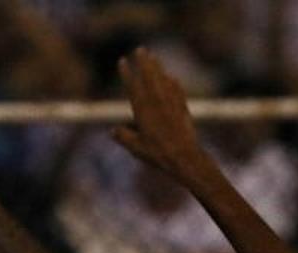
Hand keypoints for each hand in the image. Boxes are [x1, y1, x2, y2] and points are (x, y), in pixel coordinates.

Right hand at [113, 47, 207, 180]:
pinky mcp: (183, 109)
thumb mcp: (136, 148)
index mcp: (143, 111)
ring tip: (154, 57)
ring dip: (158, 68)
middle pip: (149, 77)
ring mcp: (171, 104)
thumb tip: (112, 131)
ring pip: (163, 80)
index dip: (127, 73)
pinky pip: (177, 91)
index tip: (122, 61)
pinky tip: (172, 78)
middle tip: (141, 49)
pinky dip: (173, 83)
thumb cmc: (158, 155)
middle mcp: (157, 103)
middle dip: (144, 62)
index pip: (133, 86)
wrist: (184, 157)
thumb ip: (123, 137)